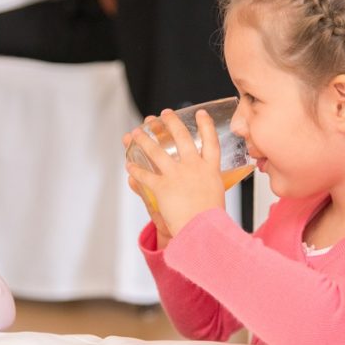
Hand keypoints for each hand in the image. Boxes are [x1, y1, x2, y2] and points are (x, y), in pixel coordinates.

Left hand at [125, 109, 224, 237]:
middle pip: (181, 138)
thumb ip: (208, 186)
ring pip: (156, 152)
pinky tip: (128, 165)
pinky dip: (135, 170)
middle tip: (164, 114)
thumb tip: (202, 186)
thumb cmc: (211, 219)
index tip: (200, 113)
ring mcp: (176, 175)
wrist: (203, 230)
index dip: (205, 125)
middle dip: (171, 123)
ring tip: (135, 132)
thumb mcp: (216, 196)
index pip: (210, 141)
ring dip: (143, 140)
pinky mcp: (162, 187)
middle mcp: (193, 167)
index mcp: (210, 170)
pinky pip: (144, 176)